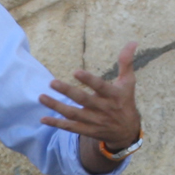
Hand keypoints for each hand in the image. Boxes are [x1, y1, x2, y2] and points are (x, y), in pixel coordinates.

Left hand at [42, 42, 141, 167]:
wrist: (126, 132)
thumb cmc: (125, 101)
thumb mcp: (129, 82)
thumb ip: (126, 62)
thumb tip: (133, 42)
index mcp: (113, 95)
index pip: (100, 86)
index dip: (89, 80)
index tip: (75, 72)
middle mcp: (102, 108)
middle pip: (83, 100)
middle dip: (67, 91)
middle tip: (52, 82)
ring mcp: (93, 121)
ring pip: (73, 114)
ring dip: (56, 106)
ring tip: (41, 97)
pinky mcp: (86, 130)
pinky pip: (70, 127)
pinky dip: (57, 124)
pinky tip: (43, 118)